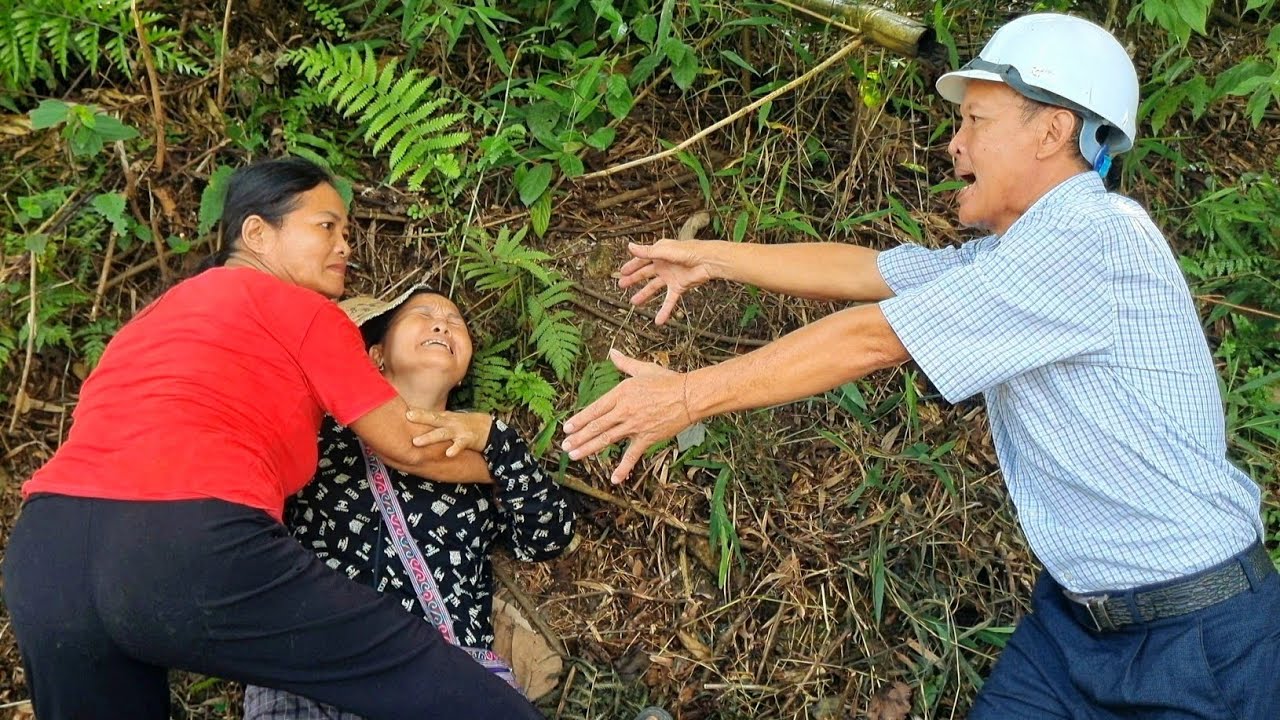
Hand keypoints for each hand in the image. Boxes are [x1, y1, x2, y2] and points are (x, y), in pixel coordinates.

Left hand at [407, 409, 492, 457]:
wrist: (490, 429)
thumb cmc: (468, 426)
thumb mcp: (453, 421)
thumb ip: (438, 422)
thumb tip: (421, 425)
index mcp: (446, 418)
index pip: (430, 413)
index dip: (418, 412)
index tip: (403, 410)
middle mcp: (451, 422)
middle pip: (434, 419)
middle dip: (421, 417)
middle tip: (407, 416)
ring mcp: (459, 431)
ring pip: (442, 434)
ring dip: (429, 437)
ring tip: (416, 442)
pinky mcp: (468, 440)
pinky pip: (460, 445)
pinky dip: (454, 449)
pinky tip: (448, 454)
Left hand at [561, 349, 694, 483]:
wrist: (689, 396)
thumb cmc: (667, 381)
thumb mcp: (643, 369)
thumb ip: (625, 363)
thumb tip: (613, 352)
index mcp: (621, 393)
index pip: (595, 409)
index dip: (580, 420)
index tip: (567, 428)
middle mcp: (624, 410)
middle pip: (596, 426)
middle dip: (579, 437)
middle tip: (565, 446)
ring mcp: (635, 426)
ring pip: (607, 439)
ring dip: (589, 448)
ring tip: (574, 455)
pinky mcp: (647, 438)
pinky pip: (632, 455)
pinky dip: (623, 468)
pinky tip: (614, 479)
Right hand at [618, 240, 716, 324]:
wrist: (708, 261)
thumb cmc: (689, 251)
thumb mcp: (664, 251)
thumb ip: (647, 252)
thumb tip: (629, 246)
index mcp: (660, 253)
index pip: (642, 260)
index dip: (632, 266)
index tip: (622, 272)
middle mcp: (664, 265)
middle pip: (645, 274)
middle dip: (634, 279)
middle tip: (622, 285)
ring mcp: (671, 277)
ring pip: (654, 288)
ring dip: (644, 294)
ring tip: (634, 302)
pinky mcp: (679, 287)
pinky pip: (669, 301)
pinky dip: (664, 311)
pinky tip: (658, 321)